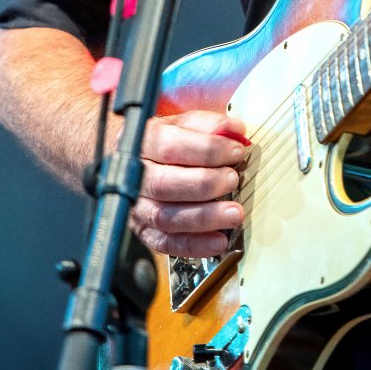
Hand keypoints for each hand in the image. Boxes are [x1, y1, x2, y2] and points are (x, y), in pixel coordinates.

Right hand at [128, 109, 250, 258]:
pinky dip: (194, 245)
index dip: (206, 149)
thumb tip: (234, 130)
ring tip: (234, 214)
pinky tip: (219, 240)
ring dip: (204, 218)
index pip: (170, 145)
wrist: (137, 162)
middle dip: (204, 184)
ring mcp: (136, 206)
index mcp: (143, 141)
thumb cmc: (167, 142)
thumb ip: (208, 124)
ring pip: (165, 217)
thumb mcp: (184, 124)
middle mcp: (135, 176)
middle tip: (232, 180)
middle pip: (164, 184)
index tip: (235, 151)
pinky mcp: (143, 231)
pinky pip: (166, 243)